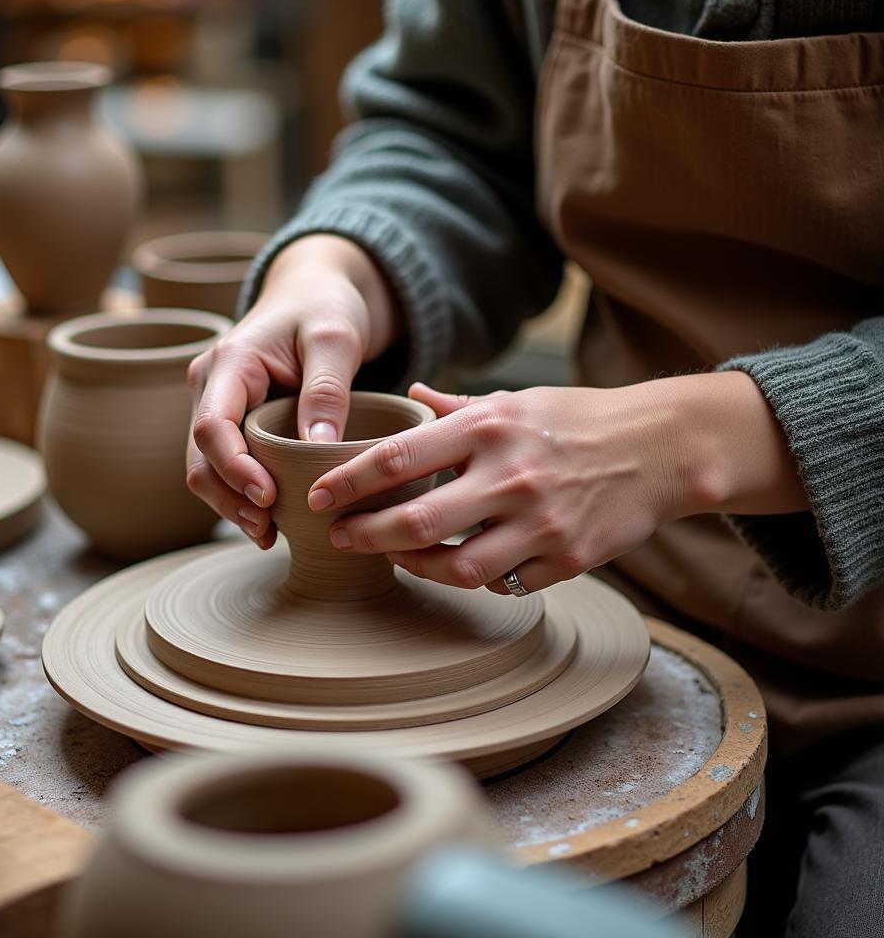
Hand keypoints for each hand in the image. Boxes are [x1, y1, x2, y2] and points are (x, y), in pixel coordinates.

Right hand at [187, 234, 402, 546]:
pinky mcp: (232, 421)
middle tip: (268, 531)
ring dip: (231, 505)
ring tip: (268, 535)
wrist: (315, 294)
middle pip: (200, 456)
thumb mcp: (337, 339)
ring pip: (206, 468)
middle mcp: (211, 385)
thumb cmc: (325, 309)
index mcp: (229, 361)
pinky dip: (240, 496)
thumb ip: (327, 389)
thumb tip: (319, 445)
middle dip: (229, 498)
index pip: (212, 425)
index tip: (269, 497)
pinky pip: (225, 466)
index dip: (234, 468)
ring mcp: (216, 404)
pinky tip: (269, 523)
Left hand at [306, 374, 806, 594]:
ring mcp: (541, 522)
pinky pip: (505, 584)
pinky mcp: (569, 559)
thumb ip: (456, 407)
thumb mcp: (515, 398)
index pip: (397, 456)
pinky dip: (477, 580)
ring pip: (457, 567)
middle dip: (366, 535)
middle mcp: (510, 474)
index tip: (318, 497)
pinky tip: (462, 567)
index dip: (348, 482)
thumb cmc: (577, 418)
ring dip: (417, 567)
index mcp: (489, 426)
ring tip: (397, 558)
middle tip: (340, 538)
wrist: (660, 447)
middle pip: (416, 521)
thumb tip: (409, 395)